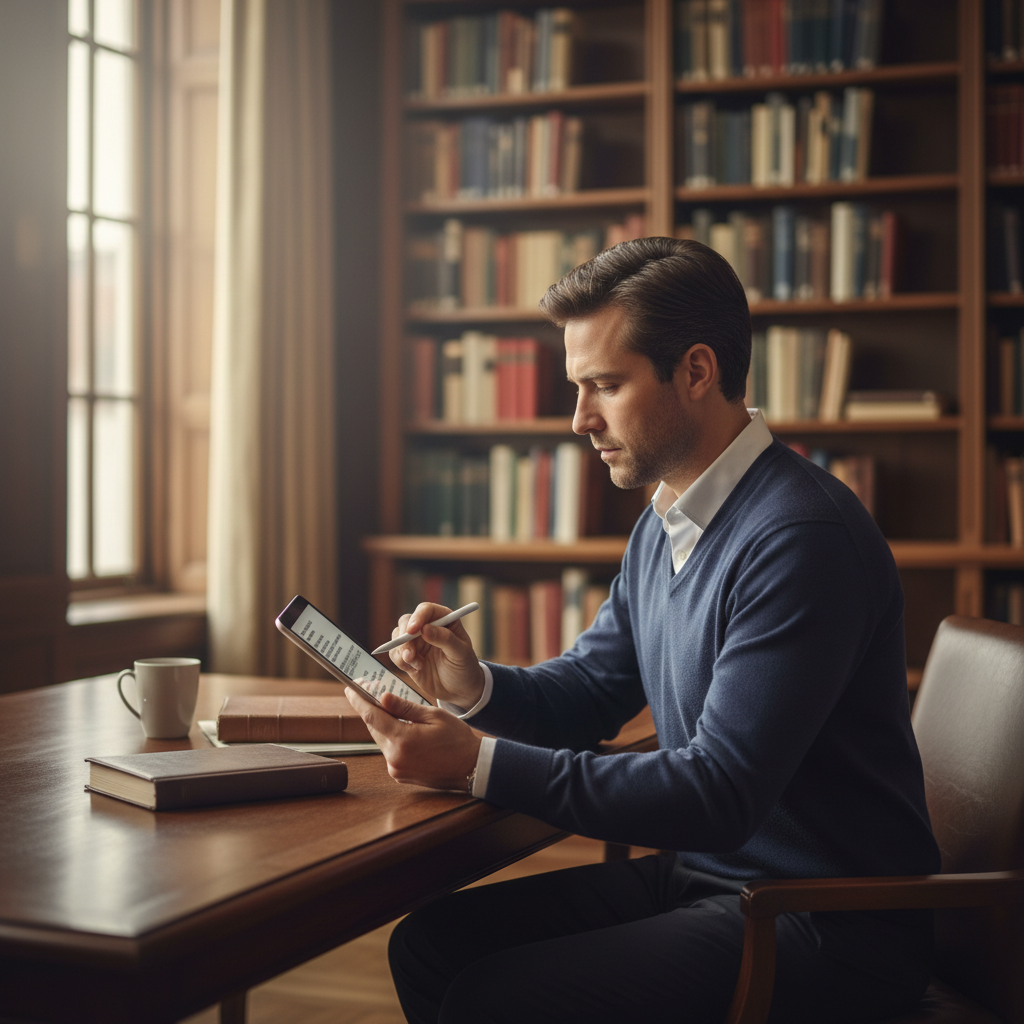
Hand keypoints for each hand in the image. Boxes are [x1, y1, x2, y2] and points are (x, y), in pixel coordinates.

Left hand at [345, 687, 481, 790]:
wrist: (470, 768)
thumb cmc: (457, 740)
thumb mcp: (433, 716)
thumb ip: (405, 707)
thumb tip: (382, 698)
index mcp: (403, 740)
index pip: (372, 717)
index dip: (359, 701)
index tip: (350, 689)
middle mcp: (395, 758)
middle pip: (375, 729)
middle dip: (373, 711)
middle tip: (371, 694)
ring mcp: (396, 769)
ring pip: (381, 740)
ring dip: (384, 725)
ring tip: (391, 711)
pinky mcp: (399, 775)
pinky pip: (389, 752)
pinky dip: (392, 739)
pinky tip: (403, 730)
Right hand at [388, 602, 484, 708]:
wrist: (459, 690)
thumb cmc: (464, 668)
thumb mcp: (460, 653)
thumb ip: (445, 639)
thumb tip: (425, 628)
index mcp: (444, 620)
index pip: (426, 610)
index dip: (418, 617)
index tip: (413, 630)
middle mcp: (428, 627)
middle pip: (406, 621)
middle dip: (404, 636)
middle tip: (410, 654)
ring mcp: (416, 641)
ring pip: (397, 636)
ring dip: (402, 650)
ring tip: (417, 664)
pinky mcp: (408, 656)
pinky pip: (395, 653)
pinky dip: (399, 661)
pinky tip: (415, 669)